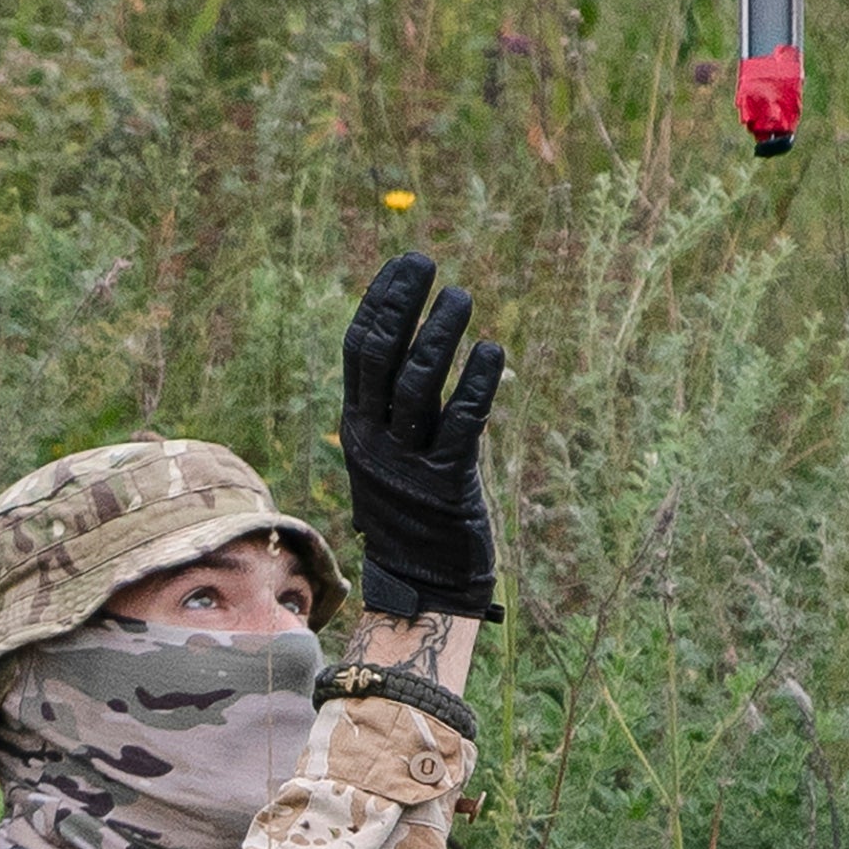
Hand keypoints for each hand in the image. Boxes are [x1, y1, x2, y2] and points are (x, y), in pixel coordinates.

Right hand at [340, 252, 503, 620]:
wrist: (420, 585)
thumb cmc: (413, 511)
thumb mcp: (391, 454)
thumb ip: (399, 407)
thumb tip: (422, 343)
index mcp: (357, 428)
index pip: (359, 352)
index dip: (379, 304)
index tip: (401, 264)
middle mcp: (374, 441)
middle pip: (380, 359)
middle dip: (401, 305)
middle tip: (426, 263)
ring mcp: (407, 464)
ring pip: (417, 385)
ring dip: (439, 334)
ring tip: (461, 297)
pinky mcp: (445, 486)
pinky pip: (460, 424)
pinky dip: (474, 383)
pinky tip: (491, 350)